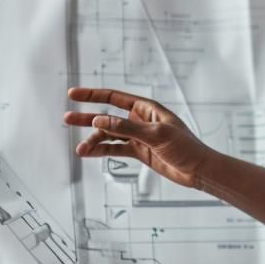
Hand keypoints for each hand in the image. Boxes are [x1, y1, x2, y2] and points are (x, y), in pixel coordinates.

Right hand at [63, 88, 211, 189]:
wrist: (198, 170)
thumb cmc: (185, 147)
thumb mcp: (155, 136)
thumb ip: (126, 128)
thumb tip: (100, 120)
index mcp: (147, 108)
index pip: (114, 97)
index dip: (93, 95)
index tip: (73, 94)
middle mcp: (140, 119)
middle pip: (107, 116)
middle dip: (87, 118)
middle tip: (66, 118)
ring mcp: (138, 136)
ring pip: (109, 135)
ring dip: (94, 141)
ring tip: (79, 150)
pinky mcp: (139, 151)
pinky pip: (115, 148)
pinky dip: (102, 151)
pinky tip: (88, 153)